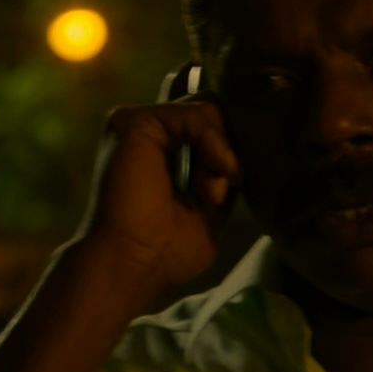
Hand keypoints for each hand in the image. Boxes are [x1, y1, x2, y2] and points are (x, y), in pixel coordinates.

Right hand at [68, 99, 242, 298]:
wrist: (134, 262)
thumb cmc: (167, 249)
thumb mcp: (210, 208)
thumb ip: (220, 174)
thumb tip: (238, 154)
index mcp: (163, 151)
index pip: (210, 126)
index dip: (232, 148)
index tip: (234, 185)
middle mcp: (149, 133)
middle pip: (211, 113)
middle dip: (229, 148)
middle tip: (220, 192)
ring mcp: (139, 124)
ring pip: (207, 110)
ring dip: (223, 150)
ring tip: (212, 190)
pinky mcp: (134, 121)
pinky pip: (194, 113)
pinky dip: (214, 141)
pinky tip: (217, 170)